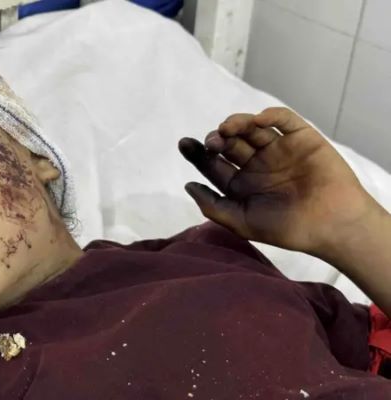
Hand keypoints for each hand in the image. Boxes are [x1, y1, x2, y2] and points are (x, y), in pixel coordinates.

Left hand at [178, 107, 383, 255]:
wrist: (331, 225)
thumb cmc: (287, 228)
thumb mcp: (241, 222)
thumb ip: (212, 205)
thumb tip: (187, 185)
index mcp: (240, 183)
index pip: (213, 164)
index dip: (198, 153)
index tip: (184, 144)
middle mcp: (256, 164)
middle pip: (229, 143)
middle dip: (216, 139)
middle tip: (212, 142)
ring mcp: (278, 150)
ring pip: (251, 129)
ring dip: (237, 123)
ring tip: (228, 129)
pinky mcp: (301, 138)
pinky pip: (283, 120)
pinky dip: (269, 116)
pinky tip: (257, 121)